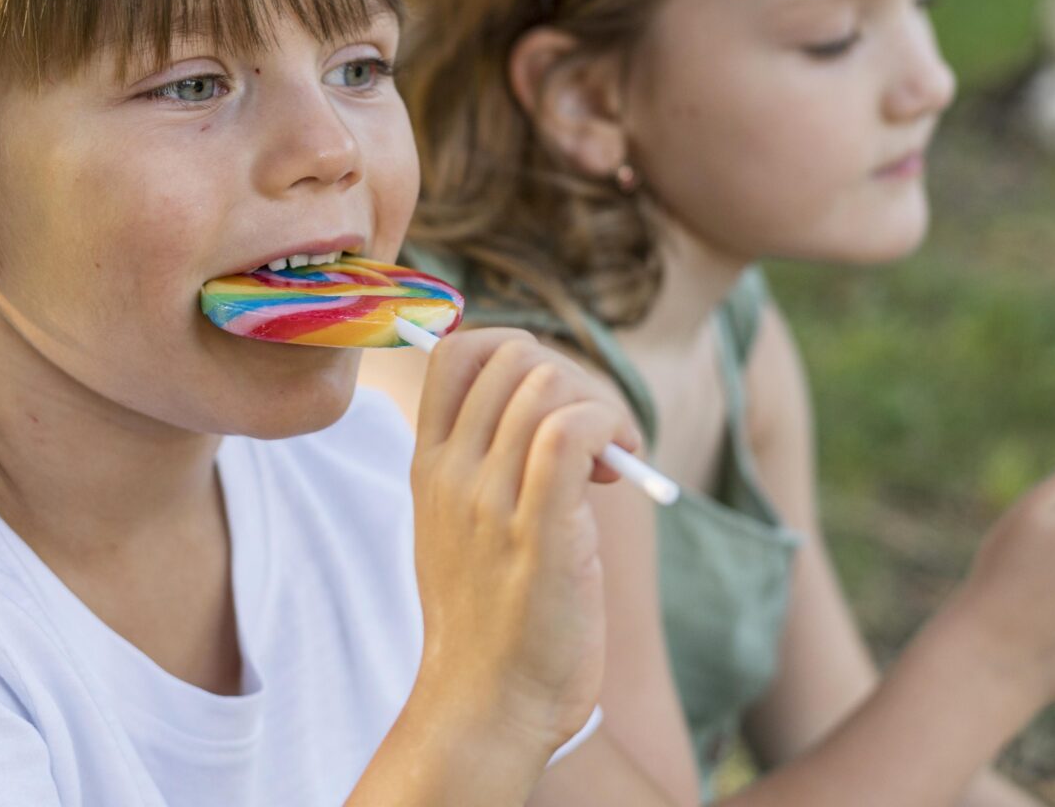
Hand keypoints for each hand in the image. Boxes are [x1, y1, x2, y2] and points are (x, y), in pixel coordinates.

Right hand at [406, 328, 640, 752]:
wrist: (490, 704)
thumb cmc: (496, 619)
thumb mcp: (466, 527)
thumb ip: (489, 465)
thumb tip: (558, 406)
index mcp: (429, 466)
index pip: (456, 350)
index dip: (519, 350)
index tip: (555, 402)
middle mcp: (451, 473)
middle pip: (513, 355)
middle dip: (573, 378)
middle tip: (598, 437)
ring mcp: (489, 501)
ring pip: (547, 384)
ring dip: (602, 406)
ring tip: (616, 460)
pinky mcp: (538, 531)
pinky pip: (570, 431)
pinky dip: (610, 426)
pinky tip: (625, 463)